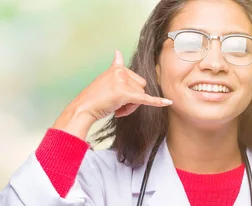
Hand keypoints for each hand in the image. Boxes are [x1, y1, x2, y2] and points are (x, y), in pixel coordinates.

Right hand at [53, 49, 171, 138]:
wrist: (83, 109)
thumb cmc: (94, 100)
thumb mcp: (105, 80)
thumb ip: (115, 69)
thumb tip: (118, 51)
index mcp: (116, 68)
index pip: (134, 75)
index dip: (134, 84)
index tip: (135, 80)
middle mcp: (120, 71)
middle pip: (140, 86)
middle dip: (133, 99)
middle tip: (118, 105)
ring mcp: (122, 81)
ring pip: (141, 95)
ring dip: (131, 106)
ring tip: (117, 109)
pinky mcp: (125, 93)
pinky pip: (145, 99)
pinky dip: (157, 102)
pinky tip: (168, 102)